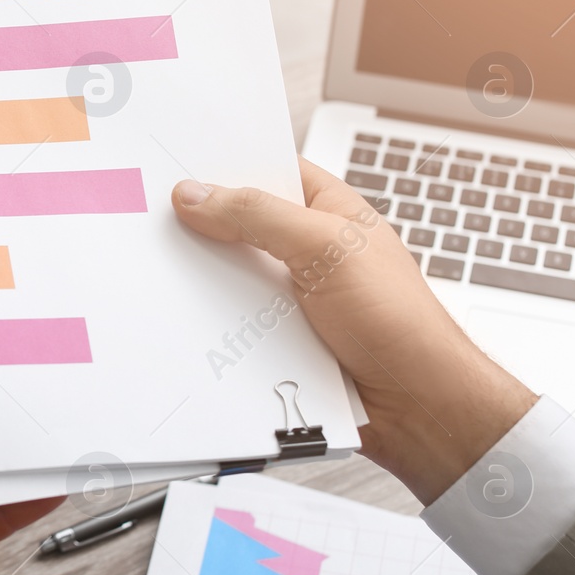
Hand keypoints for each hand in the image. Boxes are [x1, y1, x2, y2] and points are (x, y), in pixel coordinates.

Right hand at [171, 159, 537, 504]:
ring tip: (168, 278)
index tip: (176, 169)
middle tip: (158, 226)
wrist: (416, 406)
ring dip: (208, 286)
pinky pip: (236, 327)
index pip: (270, 173)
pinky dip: (217, 328)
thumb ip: (258, 216)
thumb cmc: (399, 322)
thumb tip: (196, 194)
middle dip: (205, 231)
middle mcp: (312, 252)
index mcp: (330, 213)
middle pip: (241, 229)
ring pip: (233, 281)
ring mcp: (295, 298)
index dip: (227, 168)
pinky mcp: (283, 341)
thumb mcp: (326, 248)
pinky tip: (193, 327)